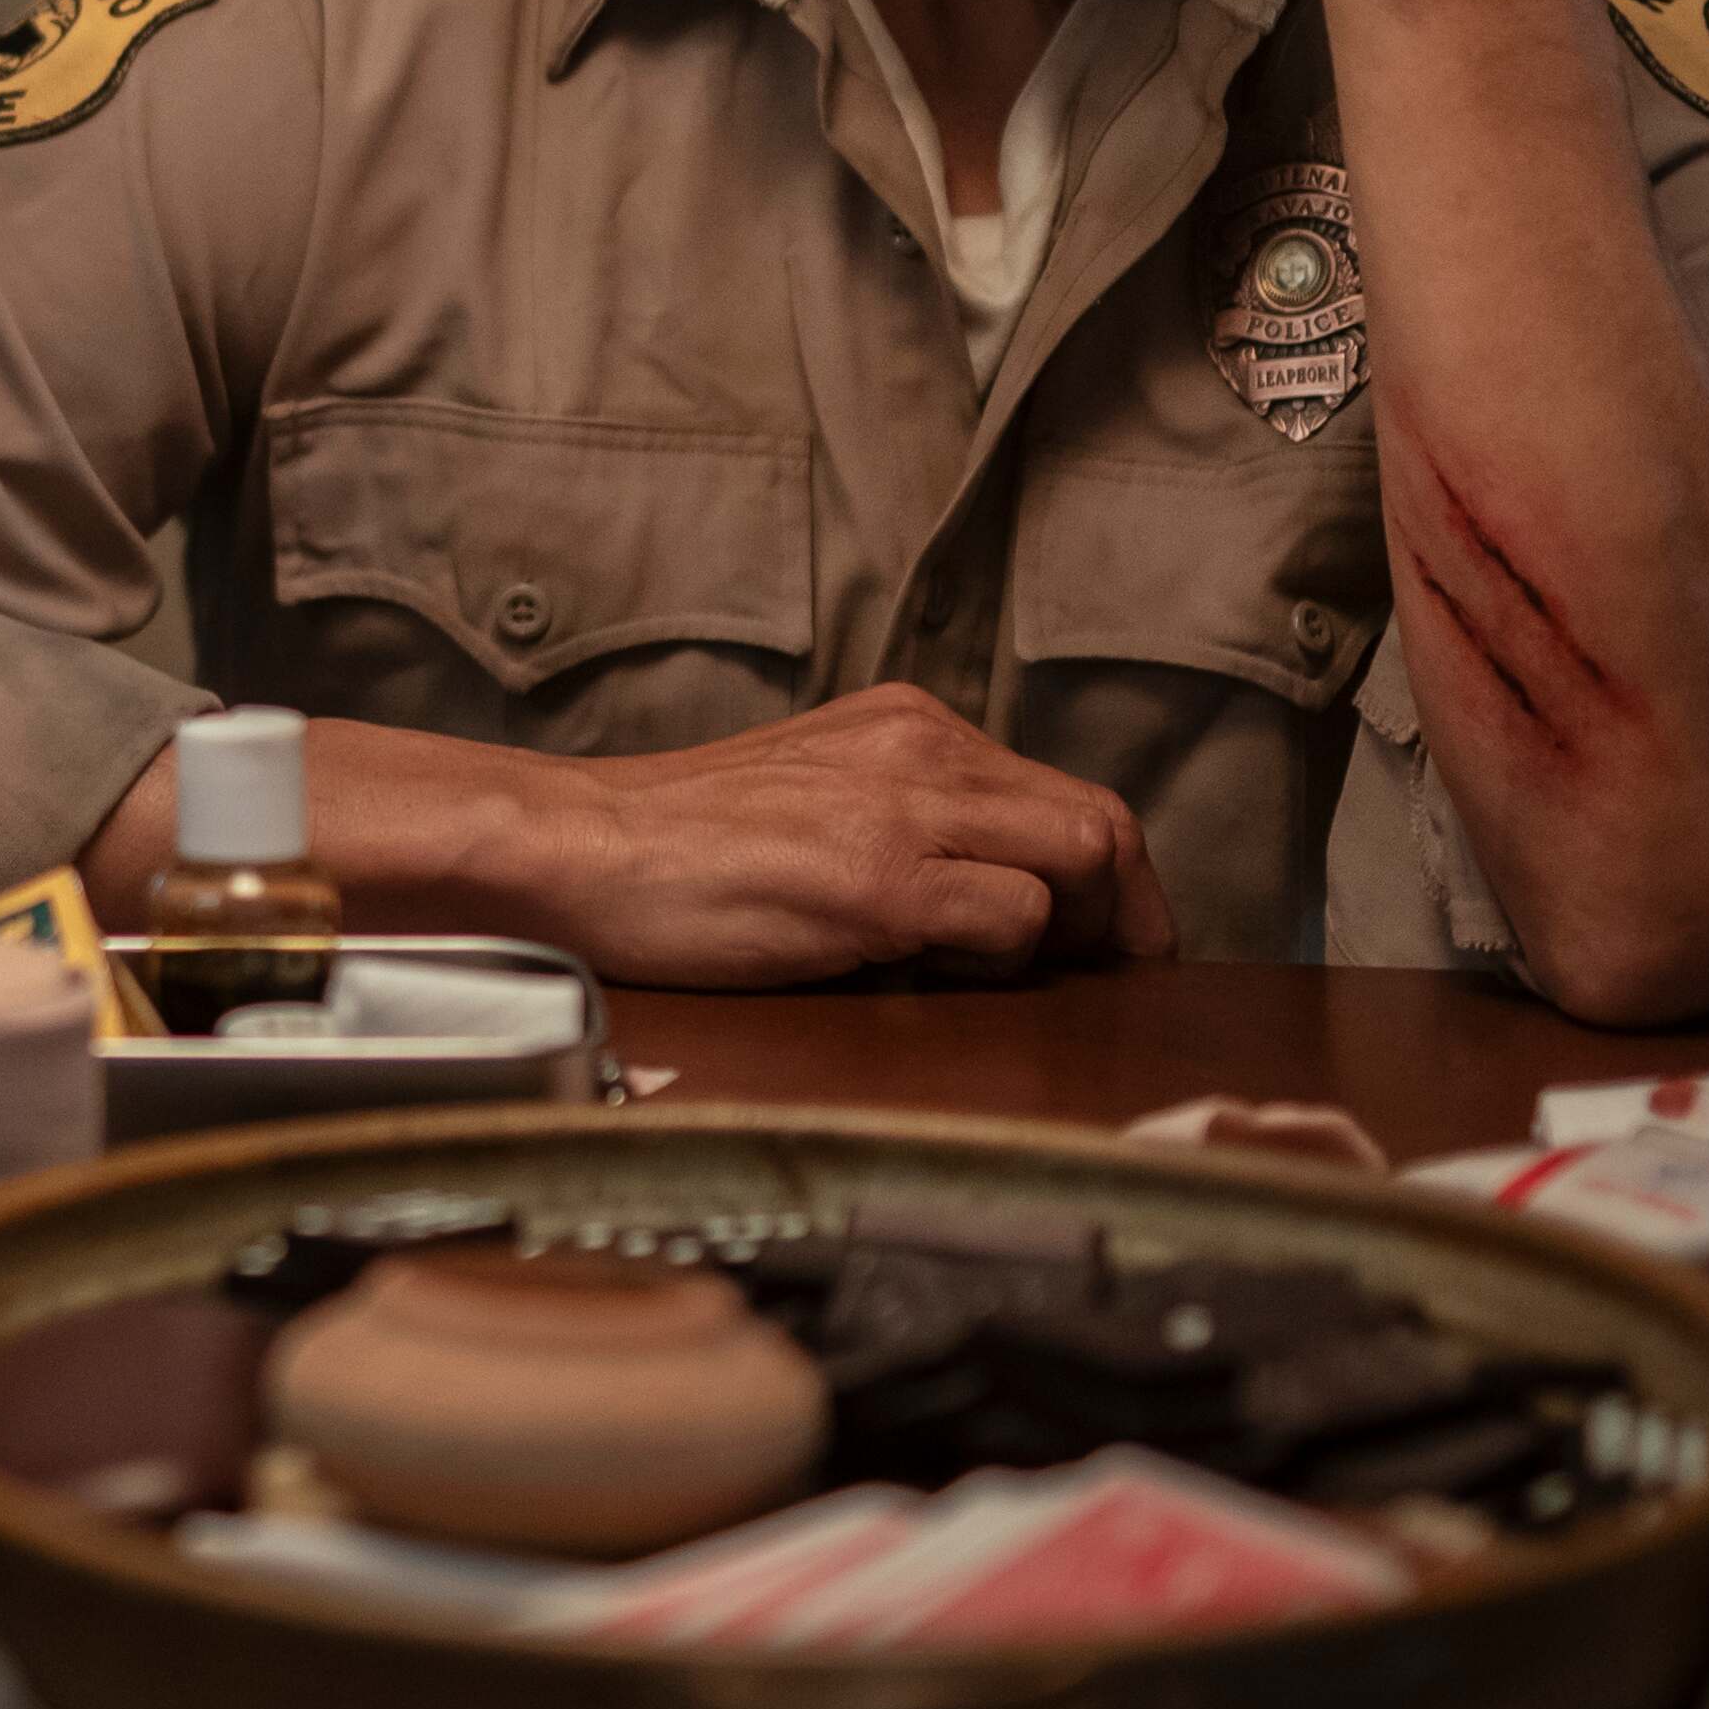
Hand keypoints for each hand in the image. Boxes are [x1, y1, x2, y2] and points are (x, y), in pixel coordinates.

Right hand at [509, 686, 1174, 987]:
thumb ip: (903, 817)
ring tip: (1036, 983)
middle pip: (1099, 822)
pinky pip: (1014, 919)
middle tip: (1117, 976)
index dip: (1110, 876)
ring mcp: (907, 809)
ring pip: (1081, 858)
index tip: (1110, 936)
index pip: (1063, 792)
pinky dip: (1010, 963)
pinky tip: (949, 980)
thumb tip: (997, 891)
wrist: (579, 849)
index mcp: (907, 725)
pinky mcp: (881, 880)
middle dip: (1129, 912)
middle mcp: (922, 748)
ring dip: (1080, 936)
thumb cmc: (678, 846)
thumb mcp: (814, 793)